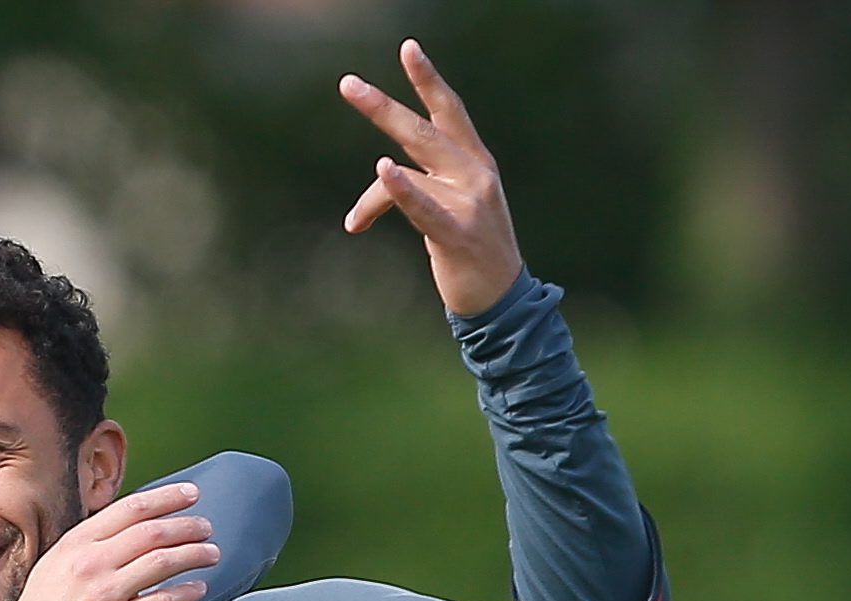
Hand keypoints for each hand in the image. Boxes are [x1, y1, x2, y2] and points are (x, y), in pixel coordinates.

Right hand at [0, 482, 215, 600]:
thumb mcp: (54, 565)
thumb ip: (89, 545)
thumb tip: (130, 528)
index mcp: (76, 544)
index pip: (130, 509)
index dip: (166, 498)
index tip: (190, 493)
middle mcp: (91, 564)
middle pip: (153, 532)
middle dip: (187, 526)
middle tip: (206, 527)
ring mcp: (105, 595)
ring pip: (163, 562)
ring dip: (194, 554)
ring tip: (211, 553)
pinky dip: (186, 592)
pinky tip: (199, 588)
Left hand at [338, 39, 523, 317]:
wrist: (502, 301)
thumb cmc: (470, 252)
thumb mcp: (447, 210)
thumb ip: (419, 186)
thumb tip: (377, 182)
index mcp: (475, 163)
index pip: (449, 112)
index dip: (428, 80)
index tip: (407, 48)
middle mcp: (475, 175)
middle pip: (422, 132)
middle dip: (383, 107)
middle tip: (347, 84)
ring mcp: (469, 203)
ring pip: (412, 169)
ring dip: (374, 165)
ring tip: (352, 151)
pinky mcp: (457, 236)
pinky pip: (424, 207)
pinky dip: (402, 189)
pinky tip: (383, 170)